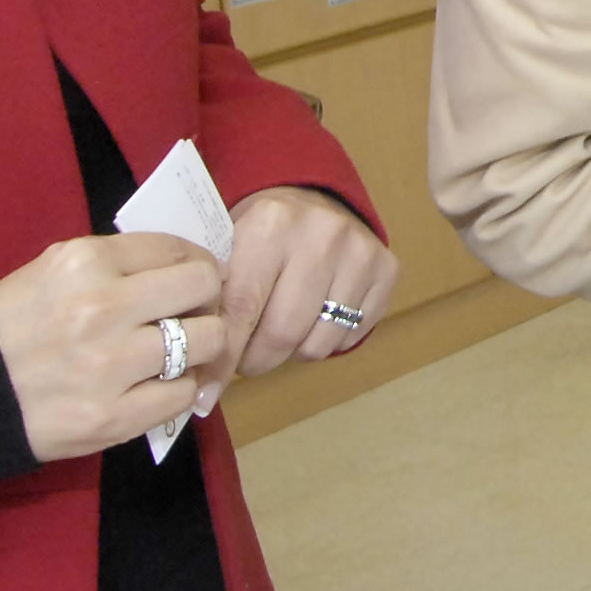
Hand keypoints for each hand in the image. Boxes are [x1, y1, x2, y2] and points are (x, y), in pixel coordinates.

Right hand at [0, 230, 227, 461]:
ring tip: (176, 353)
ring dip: (198, 347)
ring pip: (206, 341)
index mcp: (87, 262)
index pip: (178, 249)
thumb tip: (187, 264)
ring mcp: (111, 365)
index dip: (197, 263)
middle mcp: (103, 307)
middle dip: (205, 300)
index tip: (194, 279)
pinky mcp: (114, 416)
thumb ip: (119, 262)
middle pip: (204, 288)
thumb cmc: (18, 323)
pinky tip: (156, 385)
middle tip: (192, 315)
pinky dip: (179, 389)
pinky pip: (184, 394)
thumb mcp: (57, 269)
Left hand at [220, 185, 400, 374]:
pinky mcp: (387, 270)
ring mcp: (360, 252)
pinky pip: (350, 338)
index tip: (207, 391)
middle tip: (247, 356)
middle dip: (257, 360)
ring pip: (318, 344)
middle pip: (283, 334)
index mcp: (270, 224)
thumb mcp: (226, 253)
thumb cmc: (257, 236)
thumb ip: (212, 308)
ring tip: (280, 330)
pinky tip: (314, 316)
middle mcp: (321, 234)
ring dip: (292, 352)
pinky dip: (325, 340)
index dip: (222, 357)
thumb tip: (203, 390)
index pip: (242, 309)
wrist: (311, 199)